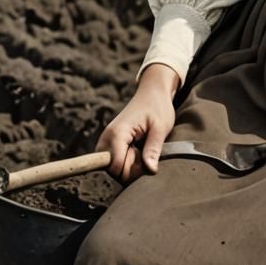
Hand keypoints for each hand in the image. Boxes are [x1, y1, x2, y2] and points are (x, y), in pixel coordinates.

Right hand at [96, 64, 178, 183]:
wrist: (152, 93)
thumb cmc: (158, 107)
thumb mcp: (161, 128)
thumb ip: (153, 149)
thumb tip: (150, 171)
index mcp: (117, 134)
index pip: (116, 168)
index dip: (133, 170)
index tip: (146, 159)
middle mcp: (105, 139)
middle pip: (112, 171)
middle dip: (130, 169)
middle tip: (145, 153)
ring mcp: (105, 142)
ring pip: (112, 169)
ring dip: (128, 165)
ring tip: (140, 150)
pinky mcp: (108, 144)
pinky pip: (113, 163)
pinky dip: (125, 161)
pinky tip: (135, 150)